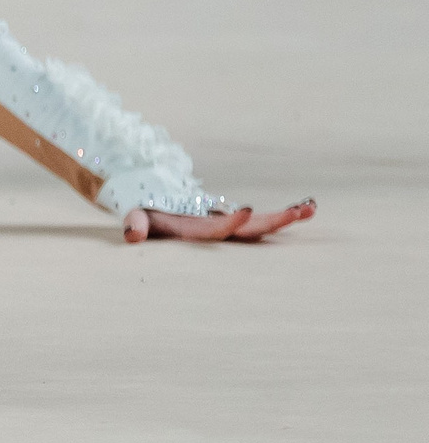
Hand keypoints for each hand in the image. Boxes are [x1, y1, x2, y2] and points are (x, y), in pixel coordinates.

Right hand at [123, 199, 314, 243]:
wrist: (152, 211)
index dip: (231, 224)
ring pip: (260, 228)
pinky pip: (263, 220)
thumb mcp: (135, 214)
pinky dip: (283, 215)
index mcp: (193, 233)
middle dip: (271, 223)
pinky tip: (308, 208)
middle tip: (295, 213)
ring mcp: (228, 228)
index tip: (245, 210)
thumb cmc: (142, 212)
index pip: (215, 231)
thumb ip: (135, 222)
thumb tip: (133, 234)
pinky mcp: (235, 222)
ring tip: (309, 209)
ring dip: (283, 220)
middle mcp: (215, 233)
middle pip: (247, 233)